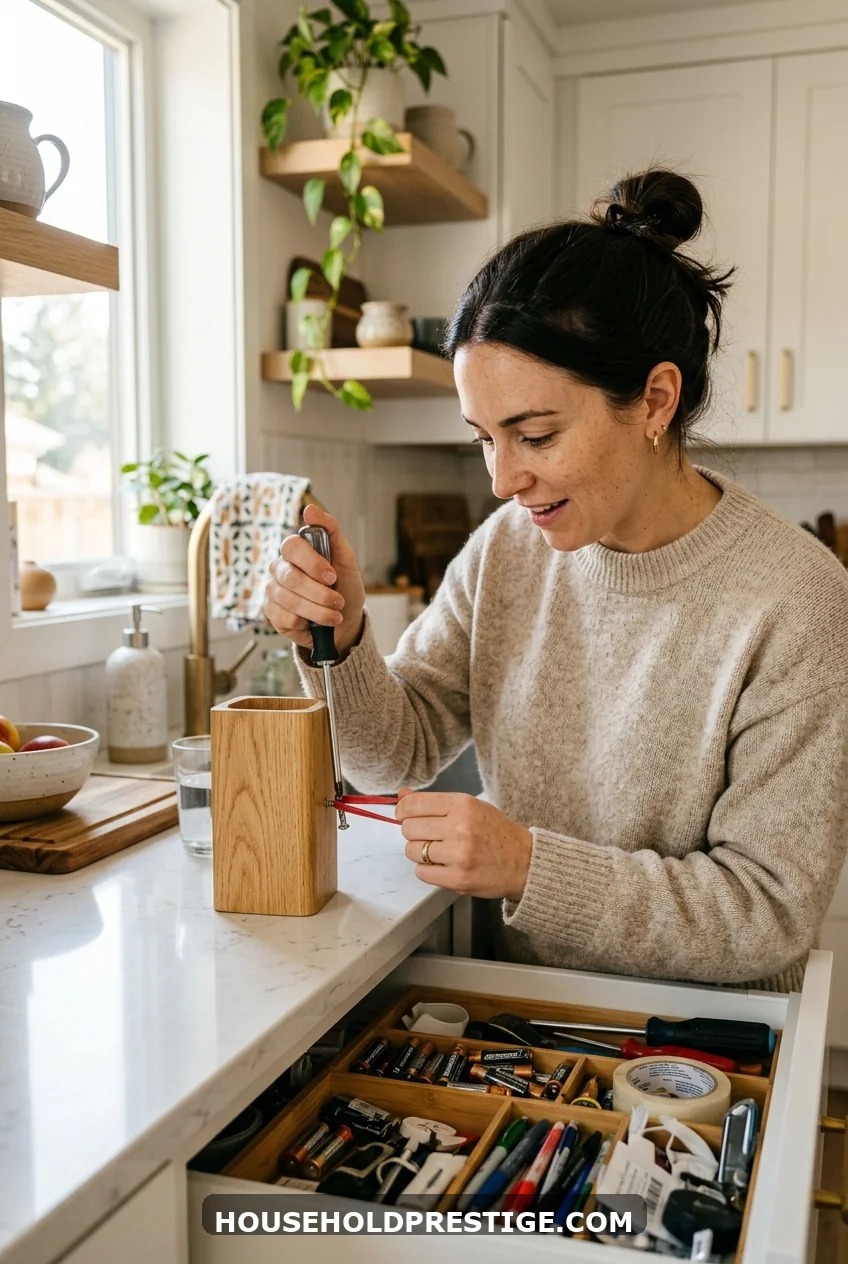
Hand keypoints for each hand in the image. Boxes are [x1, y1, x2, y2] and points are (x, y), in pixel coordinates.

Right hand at [265, 504, 365, 655]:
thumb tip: (310, 509)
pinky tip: (315, 623)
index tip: (332, 576)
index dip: (312, 562)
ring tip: (334, 616)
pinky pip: (285, 618)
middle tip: (338, 601)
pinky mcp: (272, 614)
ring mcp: (273, 591)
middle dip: (320, 593)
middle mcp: (280, 568)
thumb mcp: (346, 558)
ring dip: (318, 611)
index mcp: (296, 552)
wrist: (345, 620)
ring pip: (289, 600)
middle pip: (291, 577)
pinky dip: (306, 623)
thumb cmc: (344, 586)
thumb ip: (331, 531)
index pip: (291, 546)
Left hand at [396, 789, 532, 900]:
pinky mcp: (458, 878)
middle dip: (413, 832)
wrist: (526, 863)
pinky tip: (443, 865)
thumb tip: (402, 794)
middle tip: (429, 835)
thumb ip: (435, 802)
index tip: (404, 815)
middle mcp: (460, 827)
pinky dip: (427, 870)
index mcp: (463, 804)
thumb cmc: (497, 833)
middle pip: (409, 828)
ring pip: (412, 851)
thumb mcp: (471, 807)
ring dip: (419, 852)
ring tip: (438, 851)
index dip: (402, 810)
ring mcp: (458, 855)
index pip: (413, 804)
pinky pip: (421, 872)